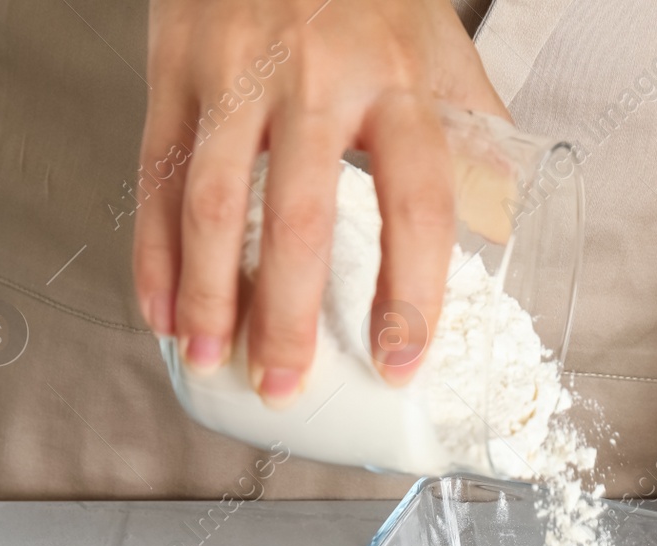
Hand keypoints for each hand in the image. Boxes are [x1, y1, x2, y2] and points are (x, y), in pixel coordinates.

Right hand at [134, 0, 506, 404]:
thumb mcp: (437, 48)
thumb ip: (472, 132)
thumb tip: (502, 222)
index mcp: (399, 83)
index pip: (417, 204)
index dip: (411, 293)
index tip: (401, 359)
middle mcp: (318, 80)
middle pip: (302, 219)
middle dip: (290, 317)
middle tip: (287, 386)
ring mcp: (237, 75)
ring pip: (215, 203)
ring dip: (209, 295)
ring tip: (212, 360)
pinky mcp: (176, 71)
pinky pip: (156, 173)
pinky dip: (154, 250)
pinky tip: (162, 307)